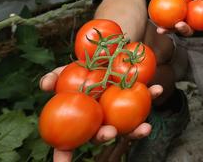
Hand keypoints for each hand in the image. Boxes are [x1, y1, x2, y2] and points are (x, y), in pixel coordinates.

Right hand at [40, 65, 162, 160]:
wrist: (106, 51)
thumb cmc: (81, 68)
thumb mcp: (66, 72)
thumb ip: (55, 78)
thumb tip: (45, 83)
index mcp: (79, 121)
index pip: (67, 145)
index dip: (63, 157)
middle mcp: (100, 121)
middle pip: (101, 135)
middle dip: (105, 136)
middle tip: (110, 132)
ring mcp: (119, 113)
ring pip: (128, 127)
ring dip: (136, 130)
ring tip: (144, 128)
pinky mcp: (137, 98)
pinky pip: (146, 98)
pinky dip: (153, 95)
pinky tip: (158, 89)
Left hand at [156, 0, 202, 37]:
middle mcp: (194, 25)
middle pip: (189, 31)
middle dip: (185, 30)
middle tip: (180, 25)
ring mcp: (183, 24)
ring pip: (176, 29)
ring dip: (169, 30)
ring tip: (162, 29)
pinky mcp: (173, 22)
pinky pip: (167, 24)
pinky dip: (163, 26)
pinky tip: (157, 27)